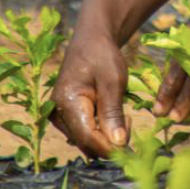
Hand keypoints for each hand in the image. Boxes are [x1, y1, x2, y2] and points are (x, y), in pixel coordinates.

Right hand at [50, 30, 129, 157]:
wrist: (90, 41)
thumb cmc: (102, 56)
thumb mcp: (113, 81)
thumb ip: (113, 113)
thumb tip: (118, 144)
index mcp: (66, 102)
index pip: (88, 138)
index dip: (111, 146)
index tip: (132, 142)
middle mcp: (57, 113)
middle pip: (86, 143)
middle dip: (110, 141)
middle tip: (129, 121)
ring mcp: (59, 117)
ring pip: (86, 142)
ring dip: (106, 137)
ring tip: (121, 115)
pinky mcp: (65, 118)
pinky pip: (84, 134)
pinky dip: (101, 132)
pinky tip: (111, 116)